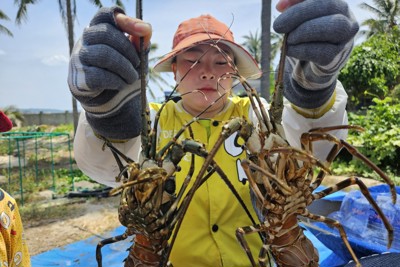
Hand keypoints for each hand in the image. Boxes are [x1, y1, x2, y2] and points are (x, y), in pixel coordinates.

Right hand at [68, 6, 151, 139]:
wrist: (113, 102)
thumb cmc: (123, 73)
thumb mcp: (135, 55)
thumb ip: (140, 41)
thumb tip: (146, 29)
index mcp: (98, 30)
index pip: (105, 14)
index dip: (125, 19)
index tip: (142, 31)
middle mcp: (85, 41)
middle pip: (106, 33)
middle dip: (128, 50)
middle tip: (137, 63)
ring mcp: (79, 59)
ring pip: (104, 54)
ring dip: (125, 67)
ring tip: (132, 76)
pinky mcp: (79, 78)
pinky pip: (99, 75)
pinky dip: (116, 81)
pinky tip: (121, 84)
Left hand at [272, 0, 358, 110]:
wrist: (313, 68)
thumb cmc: (307, 38)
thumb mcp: (300, 20)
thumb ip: (292, 8)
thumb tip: (280, 6)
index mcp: (337, 6)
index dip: (301, 3)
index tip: (279, 9)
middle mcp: (347, 20)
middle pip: (329, 7)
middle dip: (300, 15)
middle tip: (278, 26)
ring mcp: (345, 40)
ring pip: (332, 28)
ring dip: (304, 32)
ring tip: (287, 39)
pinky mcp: (335, 58)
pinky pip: (321, 52)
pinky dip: (301, 50)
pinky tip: (290, 50)